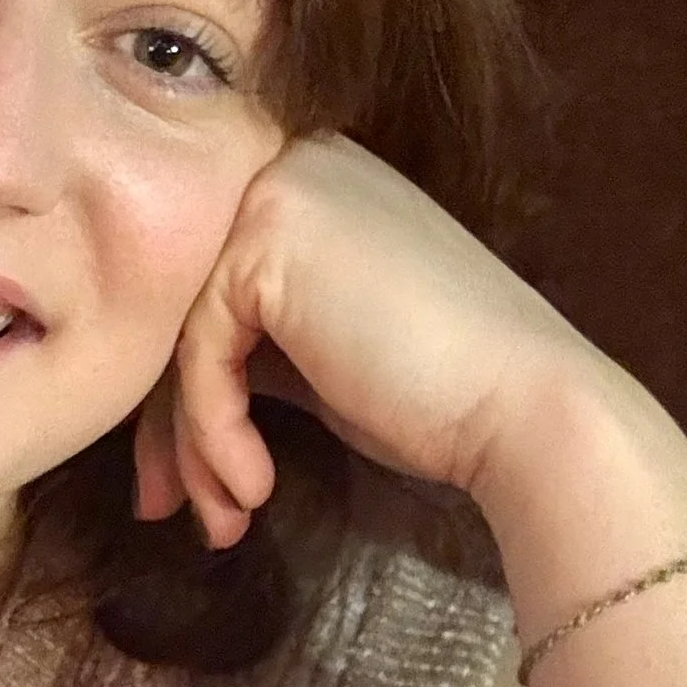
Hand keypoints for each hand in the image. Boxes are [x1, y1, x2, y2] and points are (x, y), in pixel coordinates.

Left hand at [131, 132, 618, 547]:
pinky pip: (200, 351)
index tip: (186, 481)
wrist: (525, 409)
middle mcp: (291, 167)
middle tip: (167, 506)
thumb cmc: (440, 397)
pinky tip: (254, 487)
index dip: (186, 393)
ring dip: (193, 444)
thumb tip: (162, 403)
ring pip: (185, 336)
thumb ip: (253, 340)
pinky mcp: (265, 244)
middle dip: (172, 424)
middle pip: (186, 308)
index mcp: (312, 184)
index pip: (211, 290)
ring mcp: (277, 195)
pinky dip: (215, 430)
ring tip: (222, 519)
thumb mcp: (322, 353)